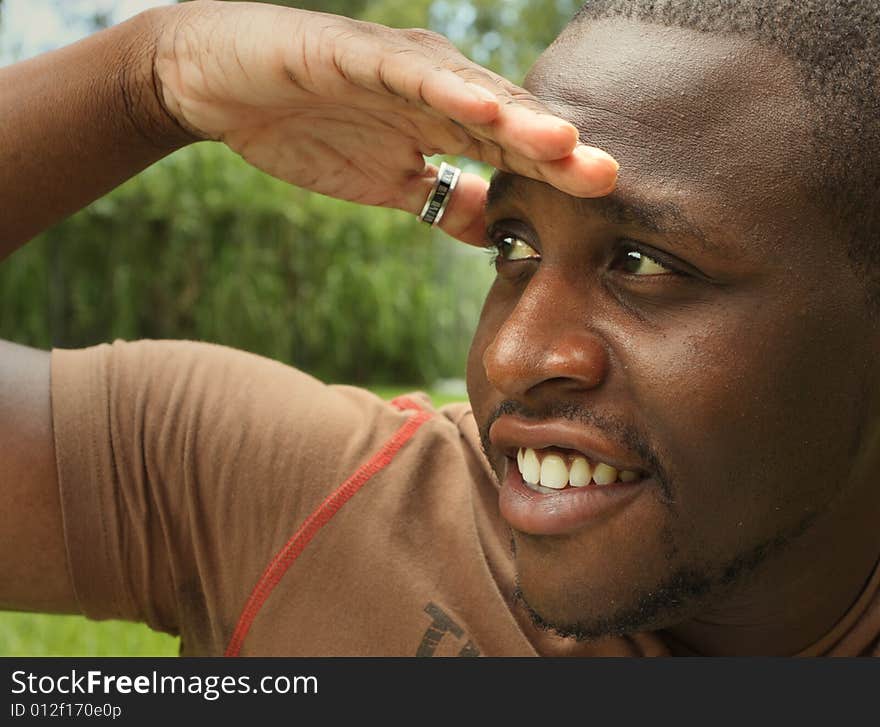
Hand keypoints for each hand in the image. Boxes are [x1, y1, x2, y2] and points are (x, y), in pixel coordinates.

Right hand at [154, 1, 618, 244]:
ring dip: (517, 121)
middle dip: (557, 153)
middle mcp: (434, 92)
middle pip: (505, 125)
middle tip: (610, 180)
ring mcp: (398, 70)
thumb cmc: (305, 128)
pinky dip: (444, 91)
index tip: (603, 217)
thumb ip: (443, 200)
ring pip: (469, 96)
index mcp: (444, 125)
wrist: (219, 86)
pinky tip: (483, 111)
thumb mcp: (386, 182)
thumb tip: (497, 235)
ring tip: (566, 145)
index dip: (554, 182)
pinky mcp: (354, 54)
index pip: (510, 158)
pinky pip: (406, 74)